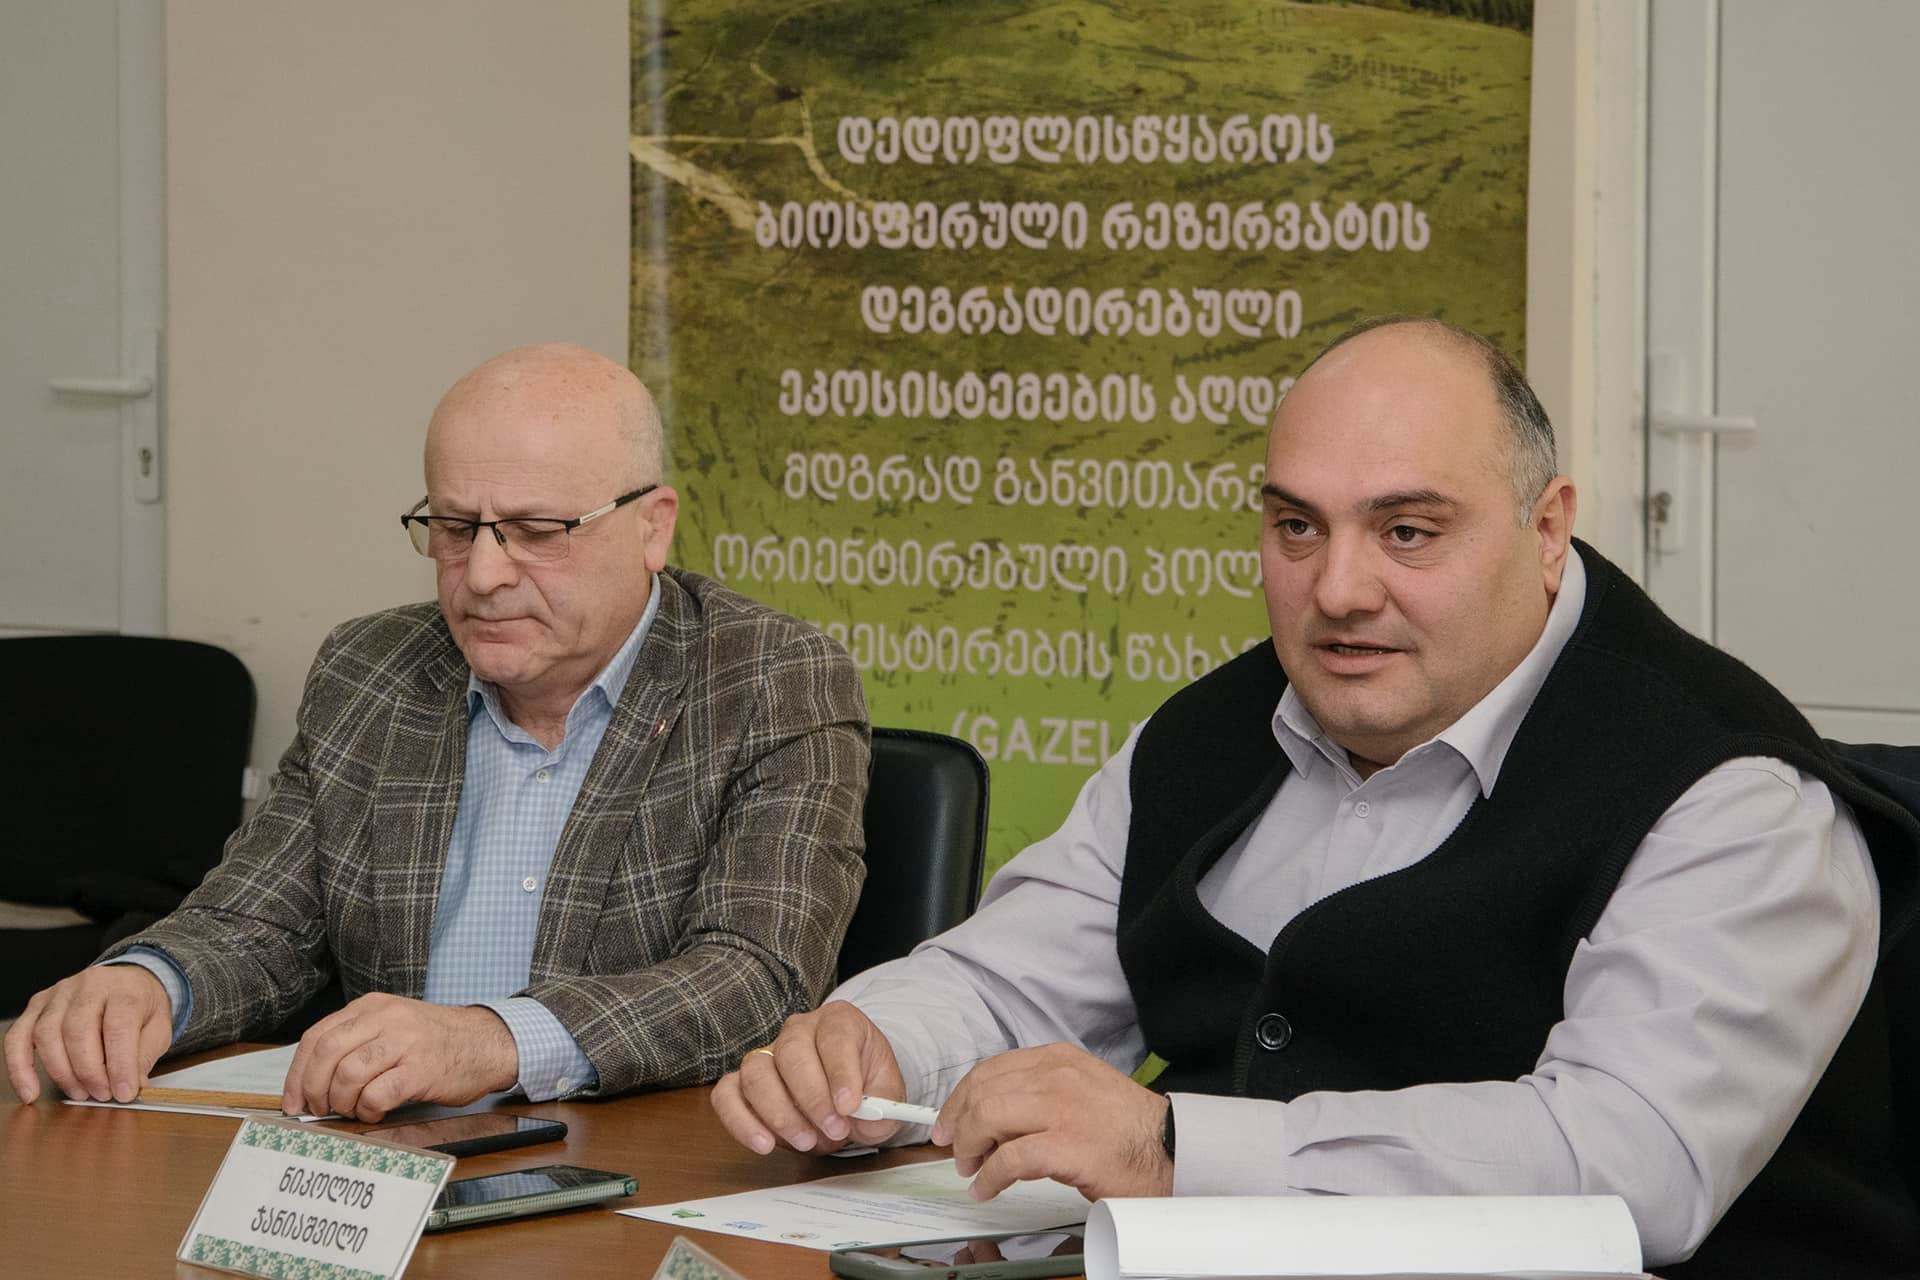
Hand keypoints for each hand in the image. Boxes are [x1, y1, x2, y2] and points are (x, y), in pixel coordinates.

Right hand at [4, 966, 174, 1104]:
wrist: (128, 980)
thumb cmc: (141, 1006)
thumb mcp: (159, 1026)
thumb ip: (146, 1054)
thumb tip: (132, 1085)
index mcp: (125, 988)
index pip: (118, 1027)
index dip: (120, 1065)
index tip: (124, 1093)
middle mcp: (89, 985)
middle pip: (78, 1031)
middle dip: (89, 1072)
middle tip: (103, 1094)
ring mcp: (59, 993)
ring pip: (46, 1034)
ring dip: (61, 1073)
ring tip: (81, 1093)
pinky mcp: (37, 1005)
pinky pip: (17, 1037)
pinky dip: (19, 1068)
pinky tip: (31, 1091)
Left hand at [282, 993, 517, 1120]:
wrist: (486, 1042)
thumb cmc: (435, 1041)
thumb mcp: (393, 1025)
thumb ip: (357, 1041)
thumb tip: (312, 1080)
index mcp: (372, 1006)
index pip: (317, 1036)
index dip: (297, 1073)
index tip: (294, 1100)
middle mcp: (386, 1019)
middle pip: (327, 1054)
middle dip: (314, 1089)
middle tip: (320, 1110)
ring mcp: (405, 1043)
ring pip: (348, 1075)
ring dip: (342, 1102)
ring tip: (354, 1110)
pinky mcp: (420, 1070)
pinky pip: (377, 1094)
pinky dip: (368, 1110)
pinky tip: (376, 1112)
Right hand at [710, 1000, 908, 1154]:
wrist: (848, 1092)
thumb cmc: (866, 1085)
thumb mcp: (889, 1093)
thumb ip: (885, 1106)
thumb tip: (866, 1121)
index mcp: (839, 1021)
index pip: (835, 1036)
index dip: (841, 1072)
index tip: (849, 1106)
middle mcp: (799, 1030)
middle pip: (792, 1053)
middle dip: (812, 1098)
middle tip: (833, 1130)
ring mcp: (767, 1053)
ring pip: (756, 1072)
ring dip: (779, 1113)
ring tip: (805, 1141)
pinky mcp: (744, 1081)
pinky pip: (727, 1094)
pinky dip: (740, 1121)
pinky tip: (764, 1144)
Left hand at [932, 1043, 1171, 1202]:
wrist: (1170, 1149)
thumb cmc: (1126, 1128)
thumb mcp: (1080, 1089)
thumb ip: (1038, 1093)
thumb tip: (992, 1118)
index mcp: (1057, 1060)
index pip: (990, 1070)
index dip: (960, 1098)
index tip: (949, 1120)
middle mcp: (1057, 1077)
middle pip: (983, 1093)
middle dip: (958, 1125)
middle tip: (955, 1150)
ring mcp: (1062, 1110)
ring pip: (988, 1118)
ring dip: (970, 1148)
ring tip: (971, 1169)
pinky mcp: (1067, 1146)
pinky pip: (1009, 1160)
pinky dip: (990, 1177)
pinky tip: (987, 1188)